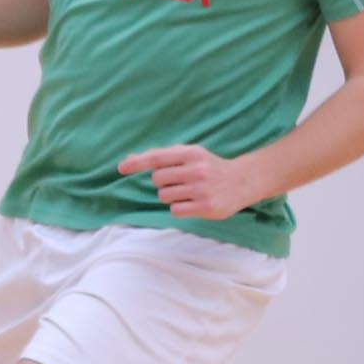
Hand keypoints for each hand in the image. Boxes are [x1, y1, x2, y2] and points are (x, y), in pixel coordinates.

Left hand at [117, 143, 265, 222]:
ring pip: (164, 196)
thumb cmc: (209, 167)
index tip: (120, 168)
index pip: (157, 157)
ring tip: (189, 192)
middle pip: (157, 180)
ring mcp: (202, 189)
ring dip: (171, 196)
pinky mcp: (206, 207)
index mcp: (191, 153)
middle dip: (164, 183)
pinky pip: (175, 210)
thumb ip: (162, 157)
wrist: (243, 181)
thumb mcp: (190, 155)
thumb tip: (128, 160)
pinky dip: (179, 208)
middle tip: (181, 182)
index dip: (137, 163)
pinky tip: (193, 203)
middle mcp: (196, 170)